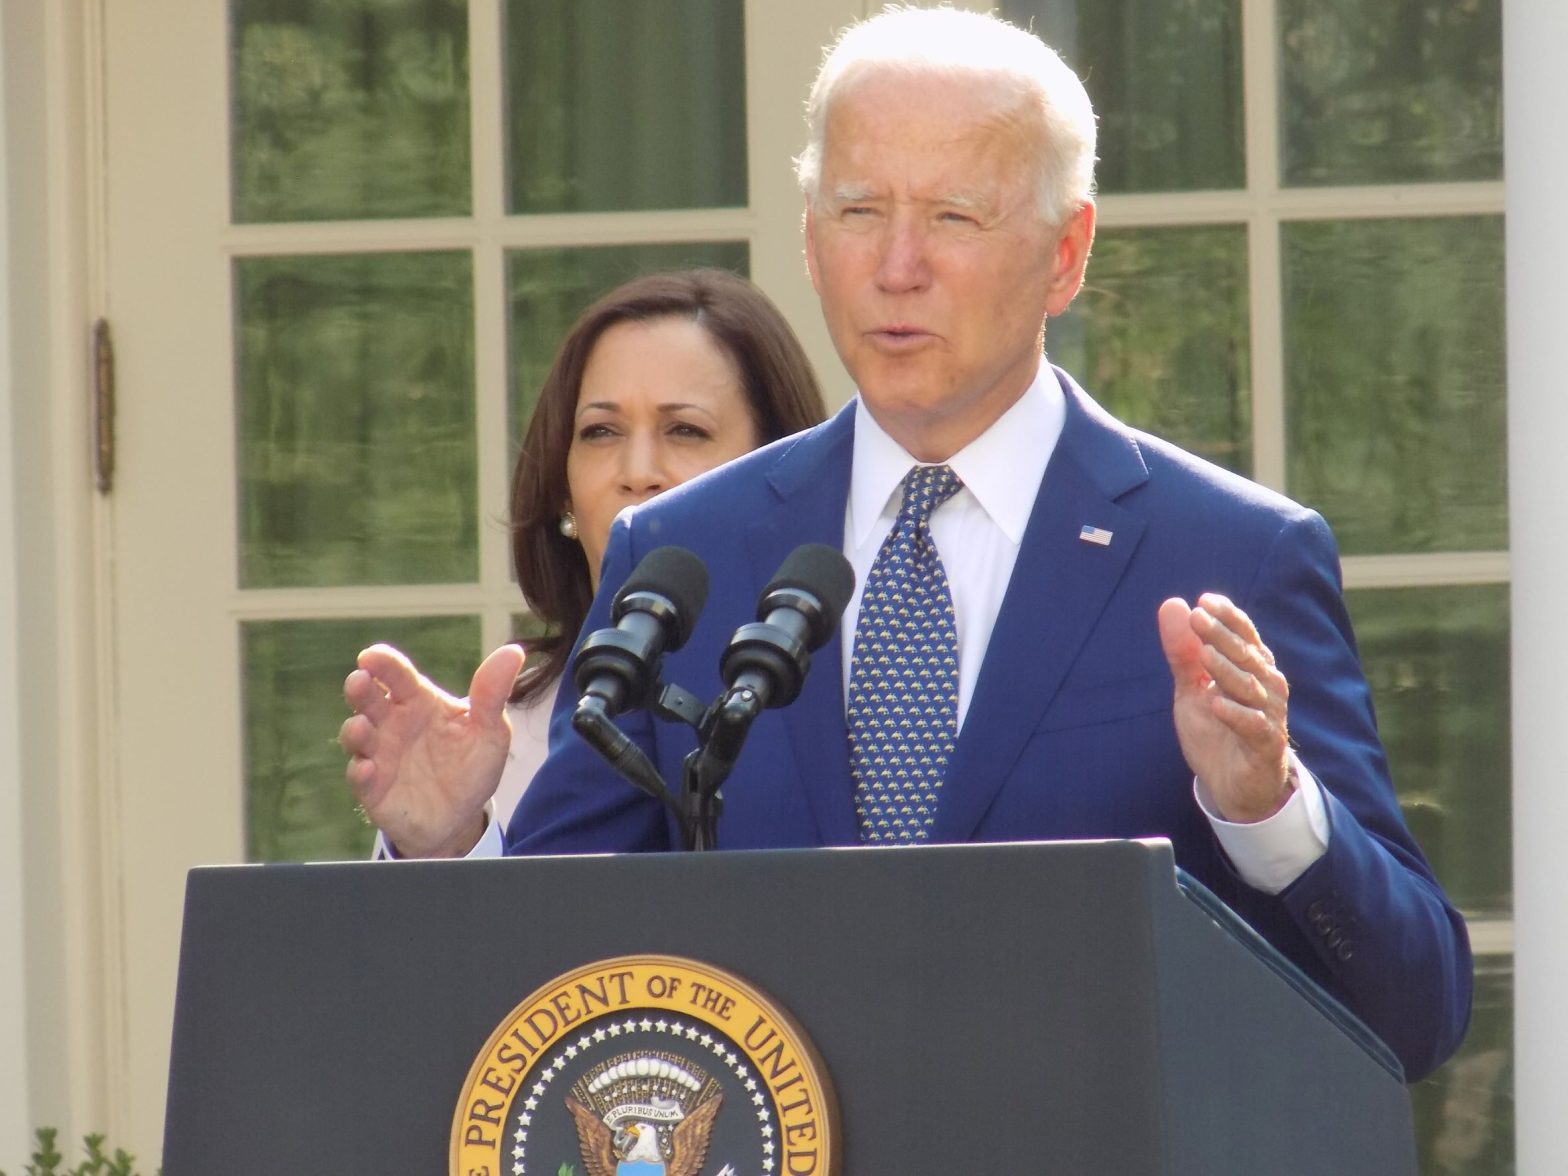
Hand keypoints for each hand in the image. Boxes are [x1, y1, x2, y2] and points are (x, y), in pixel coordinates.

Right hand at [339, 642, 524, 856]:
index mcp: (418, 702)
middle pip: (368, 700)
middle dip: (359, 689)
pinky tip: (366, 769)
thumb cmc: (471, 765)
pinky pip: (360, 778)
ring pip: (357, 736)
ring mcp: (378, 755)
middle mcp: (392, 724)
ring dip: (355, 730)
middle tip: (359, 680)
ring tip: (362, 726)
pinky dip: (360, 773)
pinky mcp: (373, 788)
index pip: (398, 676)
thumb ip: (493, 694)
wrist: (462, 816)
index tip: (372, 656)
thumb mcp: (490, 730)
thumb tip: (514, 651)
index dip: (384, 663)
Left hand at [1157, 594, 1291, 823]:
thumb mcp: (1192, 689)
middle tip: (1198, 617)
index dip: (1227, 617)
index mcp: (1252, 669)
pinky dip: (1237, 715)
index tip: (1204, 600)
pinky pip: (1255, 727)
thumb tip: (1173, 604)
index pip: (1244, 636)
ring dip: (1227, 671)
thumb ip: (1184, 652)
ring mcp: (1269, 716)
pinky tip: (1216, 705)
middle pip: (1246, 656)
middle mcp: (1267, 687)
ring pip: (1250, 688)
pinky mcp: (1266, 746)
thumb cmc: (1217, 729)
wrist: (1233, 785)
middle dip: (1221, 635)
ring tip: (1205, 655)